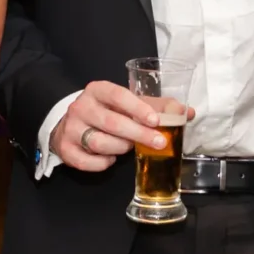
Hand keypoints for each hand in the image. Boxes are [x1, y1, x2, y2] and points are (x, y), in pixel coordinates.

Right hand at [51, 81, 192, 172]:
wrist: (69, 123)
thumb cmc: (106, 111)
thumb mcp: (127, 103)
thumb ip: (157, 107)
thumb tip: (188, 112)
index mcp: (97, 90)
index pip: (118, 95)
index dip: (137, 108)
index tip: (155, 120)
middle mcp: (81, 107)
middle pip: (112, 123)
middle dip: (138, 134)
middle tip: (159, 142)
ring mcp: (71, 128)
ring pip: (100, 143)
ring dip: (121, 148)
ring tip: (129, 146)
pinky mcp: (65, 149)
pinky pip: (88, 162)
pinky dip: (104, 163)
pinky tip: (111, 158)